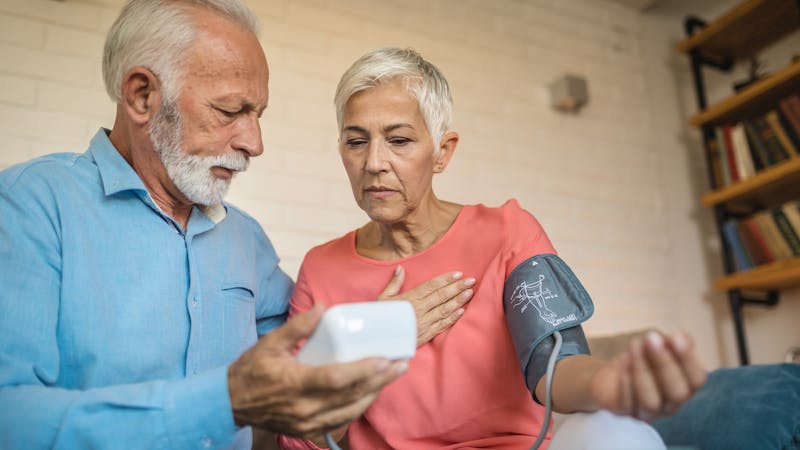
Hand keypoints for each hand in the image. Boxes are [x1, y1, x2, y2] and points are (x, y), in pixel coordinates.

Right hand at [227, 305, 407, 437]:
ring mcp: (307, 422)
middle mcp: (304, 407)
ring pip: (351, 410)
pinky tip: (371, 392)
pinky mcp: (309, 429)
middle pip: (351, 395)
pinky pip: (342, 420)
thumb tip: (322, 307)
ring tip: (392, 375)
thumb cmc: (250, 371)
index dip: (364, 370)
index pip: (337, 378)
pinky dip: (360, 406)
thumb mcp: (270, 343)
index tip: (385, 359)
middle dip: (380, 380)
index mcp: (295, 383)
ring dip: (375, 393)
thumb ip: (298, 326)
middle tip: (401, 363)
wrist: (231, 403)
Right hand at [378, 266, 475, 345]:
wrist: (378, 340)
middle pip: (441, 296)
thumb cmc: (380, 318)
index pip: (431, 286)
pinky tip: (461, 311)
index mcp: (409, 299)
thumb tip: (400, 268)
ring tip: (470, 293)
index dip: (445, 279)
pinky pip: (442, 325)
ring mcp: (423, 323)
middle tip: (471, 280)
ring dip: (458, 301)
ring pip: (444, 309)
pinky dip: (452, 318)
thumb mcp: (383, 298)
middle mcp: (418, 310)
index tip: (458, 274)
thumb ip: (394, 283)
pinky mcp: (426, 334)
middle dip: (457, 287)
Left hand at [589, 331, 706, 421]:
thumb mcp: (657, 347)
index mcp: (685, 387)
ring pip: (651, 402)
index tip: (677, 336)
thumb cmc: (641, 360)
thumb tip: (682, 337)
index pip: (697, 380)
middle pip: (677, 393)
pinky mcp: (625, 413)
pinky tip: (623, 362)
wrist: (611, 377)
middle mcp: (670, 405)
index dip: (688, 359)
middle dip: (665, 364)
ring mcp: (648, 413)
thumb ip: (672, 343)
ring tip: (635, 345)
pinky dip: (626, 381)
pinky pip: (627, 403)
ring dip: (643, 371)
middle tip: (652, 338)